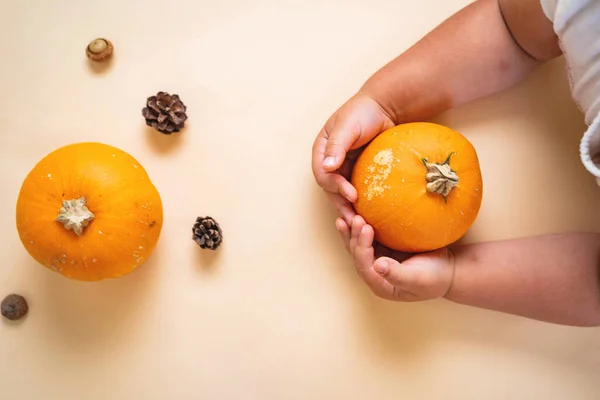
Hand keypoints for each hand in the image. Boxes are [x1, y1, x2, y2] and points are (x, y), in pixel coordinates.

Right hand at [311, 92, 395, 224]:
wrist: (385, 108)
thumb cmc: (363, 112)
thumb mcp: (348, 126)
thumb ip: (336, 146)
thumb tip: (327, 167)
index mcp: (321, 151)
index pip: (322, 174)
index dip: (335, 187)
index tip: (352, 195)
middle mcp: (330, 162)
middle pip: (330, 189)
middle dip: (341, 204)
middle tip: (356, 219)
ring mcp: (344, 168)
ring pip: (342, 193)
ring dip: (350, 208)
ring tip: (362, 223)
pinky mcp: (359, 173)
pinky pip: (357, 190)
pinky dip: (362, 202)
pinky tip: (371, 212)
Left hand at [338, 215, 454, 300]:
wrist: (449, 270)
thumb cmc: (435, 277)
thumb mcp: (418, 278)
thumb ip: (396, 274)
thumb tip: (377, 265)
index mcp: (381, 285)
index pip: (364, 266)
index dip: (362, 247)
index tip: (366, 228)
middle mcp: (375, 274)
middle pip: (357, 255)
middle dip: (354, 236)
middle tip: (356, 217)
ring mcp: (378, 261)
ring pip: (359, 246)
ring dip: (353, 231)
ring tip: (347, 215)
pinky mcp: (383, 250)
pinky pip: (368, 238)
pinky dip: (361, 228)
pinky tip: (357, 214)